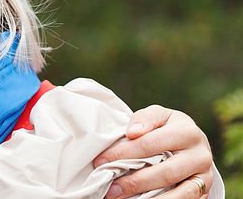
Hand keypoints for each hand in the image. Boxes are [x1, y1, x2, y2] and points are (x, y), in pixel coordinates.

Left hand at [93, 105, 212, 198]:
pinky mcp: (204, 191)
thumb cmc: (167, 127)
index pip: (150, 144)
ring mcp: (204, 176)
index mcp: (187, 132)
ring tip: (122, 198)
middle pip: (165, 172)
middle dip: (134, 182)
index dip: (123, 153)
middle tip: (110, 188)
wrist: (192, 142)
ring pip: (180, 193)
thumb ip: (144, 119)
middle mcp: (201, 155)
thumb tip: (133, 133)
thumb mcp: (157, 115)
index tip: (101, 161)